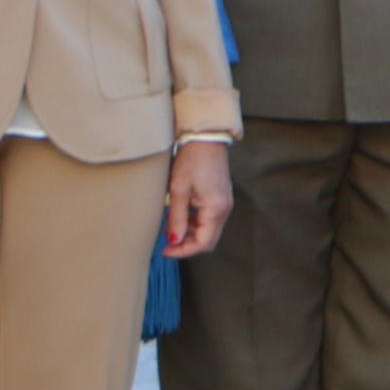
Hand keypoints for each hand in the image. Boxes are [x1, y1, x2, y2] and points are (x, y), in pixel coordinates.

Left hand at [162, 137, 233, 258]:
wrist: (206, 138)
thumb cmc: (193, 160)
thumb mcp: (179, 190)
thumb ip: (176, 218)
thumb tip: (173, 240)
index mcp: (216, 210)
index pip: (202, 243)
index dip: (183, 251)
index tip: (166, 250)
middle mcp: (224, 210)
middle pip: (207, 240)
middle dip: (186, 244)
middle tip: (165, 242)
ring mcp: (224, 204)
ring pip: (207, 230)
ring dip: (188, 233)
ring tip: (168, 226)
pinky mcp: (220, 198)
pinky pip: (208, 219)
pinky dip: (193, 222)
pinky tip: (178, 215)